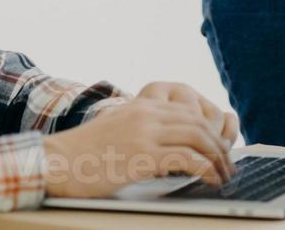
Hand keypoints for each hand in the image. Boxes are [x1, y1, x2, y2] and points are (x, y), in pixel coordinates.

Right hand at [43, 89, 237, 198]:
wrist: (56, 161)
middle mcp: (147, 114)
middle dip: (218, 145)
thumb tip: (169, 150)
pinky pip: (187, 158)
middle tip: (227, 164)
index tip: (218, 148)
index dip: (210, 130)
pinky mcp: (144, 155)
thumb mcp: (117, 129)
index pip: (189, 112)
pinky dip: (205, 168)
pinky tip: (210, 179)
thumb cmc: (83, 153)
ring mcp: (146, 133)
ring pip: (198, 137)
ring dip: (217, 157)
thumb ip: (142, 130)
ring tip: (223, 174)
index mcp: (142, 105)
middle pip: (199, 122)